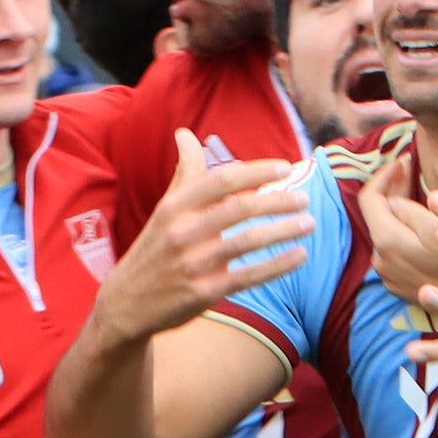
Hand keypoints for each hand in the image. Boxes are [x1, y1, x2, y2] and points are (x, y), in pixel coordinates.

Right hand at [93, 129, 311, 340]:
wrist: (128, 304)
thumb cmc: (155, 250)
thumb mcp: (165, 210)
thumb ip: (184, 174)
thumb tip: (185, 134)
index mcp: (175, 207)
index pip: (222, 180)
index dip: (257, 171)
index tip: (285, 168)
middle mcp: (183, 232)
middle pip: (240, 208)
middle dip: (278, 201)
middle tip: (305, 198)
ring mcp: (194, 264)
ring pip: (248, 241)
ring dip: (284, 230)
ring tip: (309, 223)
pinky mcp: (205, 292)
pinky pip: (250, 276)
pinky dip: (278, 265)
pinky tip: (300, 256)